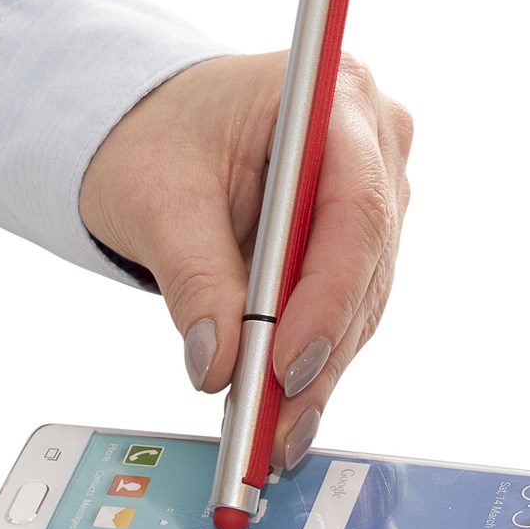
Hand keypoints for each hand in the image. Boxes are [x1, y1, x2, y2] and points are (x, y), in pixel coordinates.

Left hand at [80, 51, 411, 467]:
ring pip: (363, 293)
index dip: (327, 294)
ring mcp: (373, 185)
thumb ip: (193, 277)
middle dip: (319, 350)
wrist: (158, 130)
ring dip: (320, 367)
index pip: (353, 205)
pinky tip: (282, 401)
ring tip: (273, 430)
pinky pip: (348, 300)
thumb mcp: (158, 198)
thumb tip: (218, 364)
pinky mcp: (357, 230)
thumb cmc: (156, 136)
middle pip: (364, 260)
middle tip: (275, 426)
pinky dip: (314, 352)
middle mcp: (370, 137)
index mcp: (332, 98)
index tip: (285, 364)